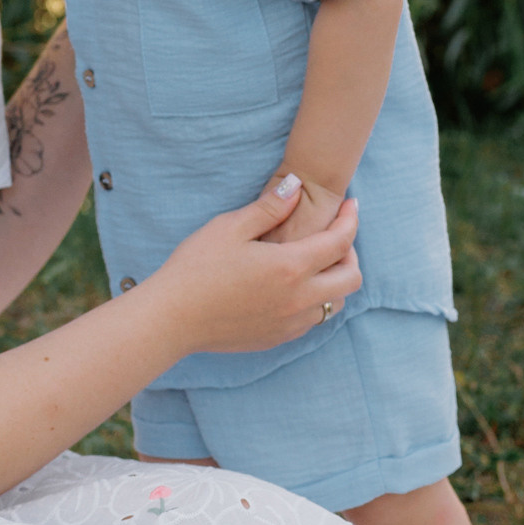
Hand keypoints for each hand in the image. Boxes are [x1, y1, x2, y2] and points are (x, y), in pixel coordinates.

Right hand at [155, 179, 360, 356]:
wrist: (171, 319)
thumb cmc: (195, 268)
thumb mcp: (230, 227)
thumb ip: (269, 207)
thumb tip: (297, 187)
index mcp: (290, 266)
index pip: (341, 242)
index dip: (351, 220)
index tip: (352, 206)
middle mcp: (299, 299)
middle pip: (351, 278)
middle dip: (351, 254)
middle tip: (334, 237)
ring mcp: (290, 323)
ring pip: (335, 303)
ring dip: (334, 280)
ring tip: (314, 263)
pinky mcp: (278, 338)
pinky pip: (313, 320)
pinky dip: (315, 300)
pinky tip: (293, 287)